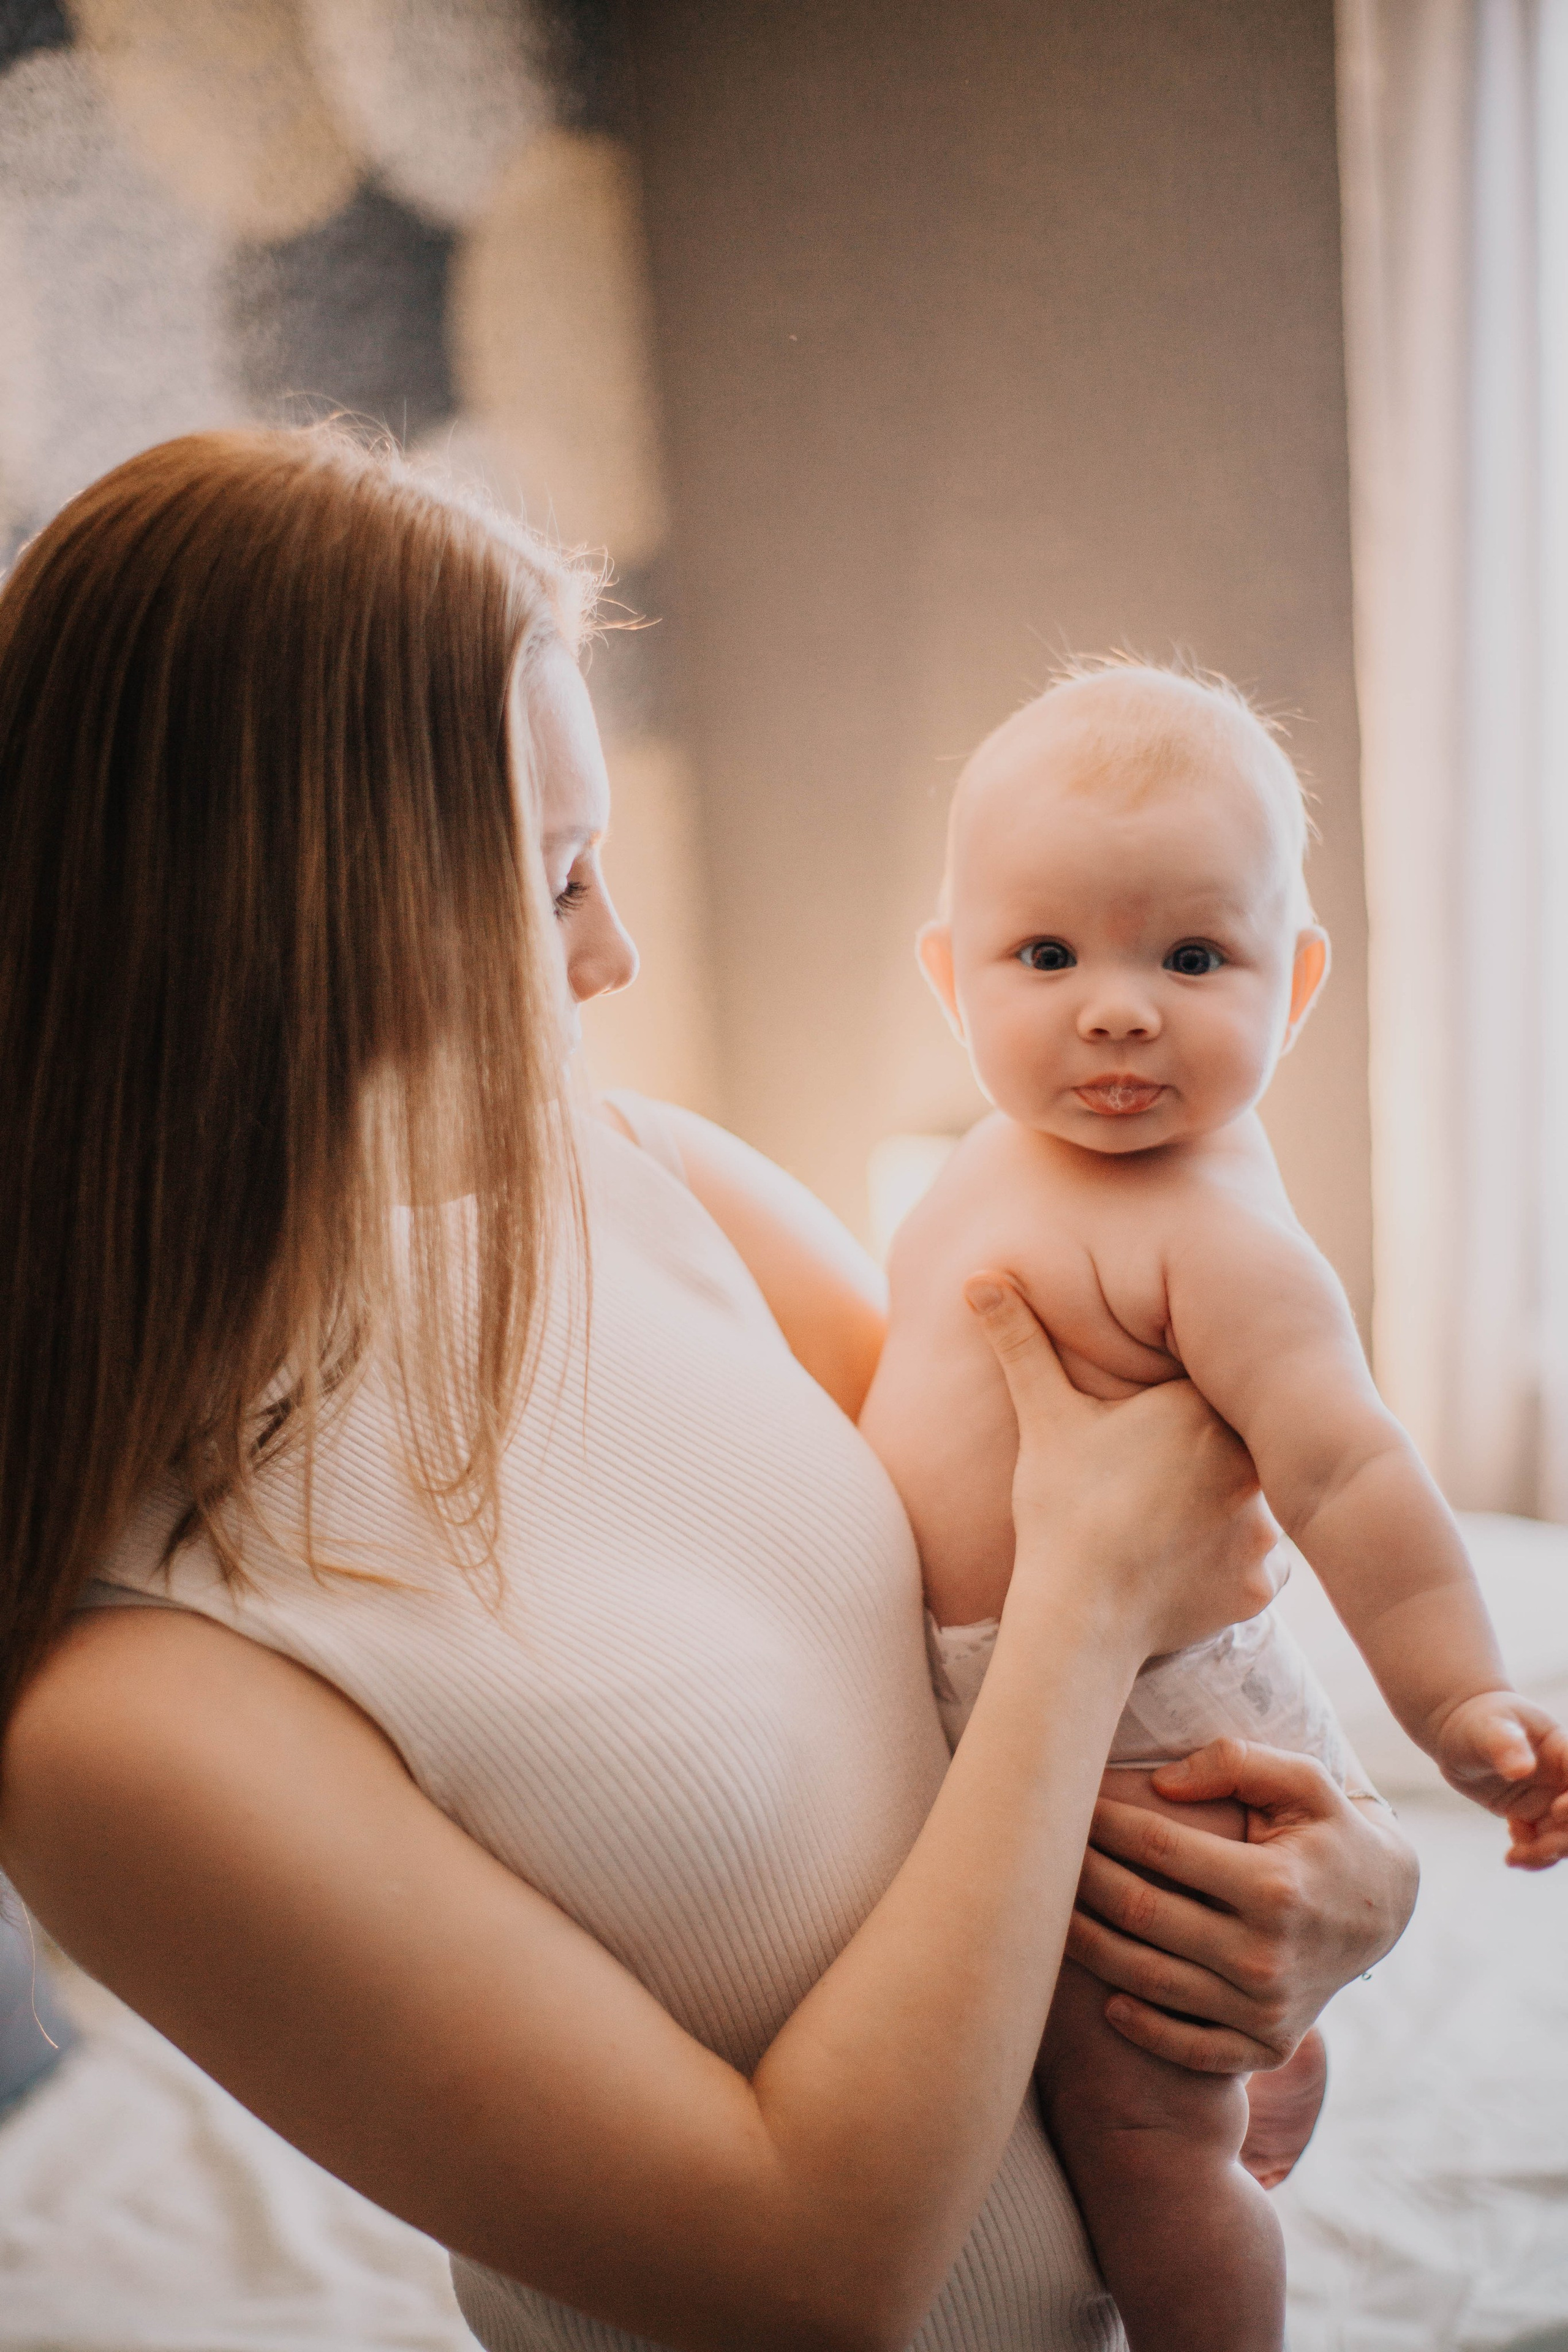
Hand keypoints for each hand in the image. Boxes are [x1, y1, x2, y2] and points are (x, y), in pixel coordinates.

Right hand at [965, 1274, 1280, 1661]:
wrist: (1075, 1609)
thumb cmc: (1058, 1505)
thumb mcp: (1042, 1417)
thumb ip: (1021, 1343)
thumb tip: (979, 1279)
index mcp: (1201, 1408)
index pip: (1211, 1395)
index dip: (1180, 1414)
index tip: (1150, 1439)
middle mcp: (1248, 1461)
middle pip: (1238, 1450)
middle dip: (1207, 1465)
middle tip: (1156, 1488)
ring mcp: (1260, 1528)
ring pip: (1253, 1510)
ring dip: (1224, 1518)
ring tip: (1167, 1532)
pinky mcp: (1259, 1584)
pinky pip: (1256, 1569)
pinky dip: (1227, 1571)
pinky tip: (1182, 1573)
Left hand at [1064, 1737, 1417, 2072]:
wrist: (1386, 1909)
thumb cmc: (1329, 1831)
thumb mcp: (1303, 1780)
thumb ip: (1236, 1762)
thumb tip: (1161, 1783)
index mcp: (1274, 1886)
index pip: (1160, 1850)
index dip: (1105, 1824)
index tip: (1070, 1802)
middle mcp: (1267, 1955)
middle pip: (1142, 1914)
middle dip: (1082, 1877)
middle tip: (1042, 1850)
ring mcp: (1265, 2009)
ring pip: (1149, 1980)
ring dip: (1088, 1945)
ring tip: (1046, 1912)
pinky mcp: (1265, 2045)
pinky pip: (1188, 2047)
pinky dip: (1141, 2027)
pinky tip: (1105, 1998)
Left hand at [1431, 1690, 1567, 1867]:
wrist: (1456, 1732)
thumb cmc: (1475, 1721)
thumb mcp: (1487, 1728)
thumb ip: (1505, 1744)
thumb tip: (1522, 1769)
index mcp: (1562, 1751)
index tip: (1554, 1810)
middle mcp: (1562, 1779)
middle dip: (1564, 1840)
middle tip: (1532, 1848)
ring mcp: (1550, 1799)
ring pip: (1565, 1838)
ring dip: (1546, 1854)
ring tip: (1514, 1857)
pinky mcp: (1533, 1816)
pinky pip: (1545, 1845)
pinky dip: (1534, 1857)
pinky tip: (1511, 1856)